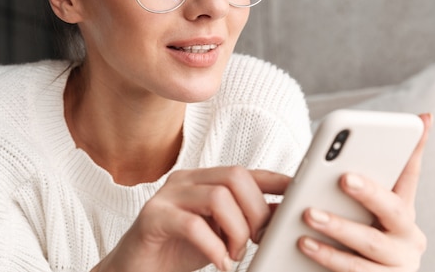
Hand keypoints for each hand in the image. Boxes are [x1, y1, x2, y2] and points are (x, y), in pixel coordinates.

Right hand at [93, 167, 289, 271]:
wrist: (136, 268)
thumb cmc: (178, 249)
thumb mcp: (219, 233)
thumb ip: (243, 220)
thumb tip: (279, 213)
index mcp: (203, 180)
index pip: (245, 172)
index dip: (275, 180)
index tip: (298, 191)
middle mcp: (185, 180)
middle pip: (235, 177)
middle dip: (255, 212)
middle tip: (254, 241)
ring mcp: (167, 196)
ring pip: (218, 197)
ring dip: (236, 231)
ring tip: (234, 254)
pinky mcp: (152, 217)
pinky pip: (192, 225)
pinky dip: (214, 248)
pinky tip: (220, 263)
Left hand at [297, 113, 431, 270]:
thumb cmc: (353, 240)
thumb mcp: (358, 212)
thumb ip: (350, 186)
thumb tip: (331, 157)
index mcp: (403, 212)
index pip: (411, 174)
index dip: (416, 147)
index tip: (418, 122)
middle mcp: (409, 237)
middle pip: (393, 209)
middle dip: (369, 191)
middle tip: (344, 178)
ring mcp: (399, 264)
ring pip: (370, 243)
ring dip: (338, 227)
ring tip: (309, 214)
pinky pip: (354, 271)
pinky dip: (328, 257)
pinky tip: (305, 245)